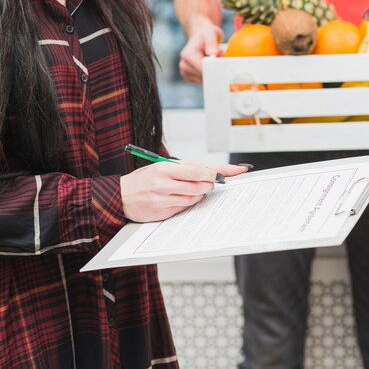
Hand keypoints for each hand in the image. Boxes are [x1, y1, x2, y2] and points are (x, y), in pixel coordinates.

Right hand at [120, 161, 247, 222]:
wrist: (120, 196)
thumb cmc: (144, 179)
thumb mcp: (162, 166)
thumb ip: (186, 167)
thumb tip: (211, 169)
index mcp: (164, 168)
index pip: (199, 169)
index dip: (219, 171)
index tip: (238, 171)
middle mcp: (164, 183)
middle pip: (200, 184)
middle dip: (209, 183)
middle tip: (207, 181)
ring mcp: (163, 199)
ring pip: (195, 197)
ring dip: (198, 193)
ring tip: (188, 189)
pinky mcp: (162, 213)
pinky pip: (184, 208)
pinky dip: (187, 203)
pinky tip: (178, 198)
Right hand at [179, 17, 222, 83]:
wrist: (200, 36)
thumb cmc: (206, 33)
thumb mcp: (210, 33)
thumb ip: (211, 43)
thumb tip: (213, 53)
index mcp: (187, 55)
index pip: (202, 69)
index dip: (214, 69)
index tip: (223, 66)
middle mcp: (184, 65)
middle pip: (203, 76)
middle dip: (213, 71)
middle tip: (218, 59)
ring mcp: (185, 72)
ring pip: (204, 81)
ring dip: (212, 73)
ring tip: (212, 61)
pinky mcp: (190, 77)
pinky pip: (203, 82)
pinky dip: (209, 76)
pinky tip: (209, 66)